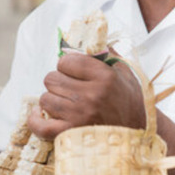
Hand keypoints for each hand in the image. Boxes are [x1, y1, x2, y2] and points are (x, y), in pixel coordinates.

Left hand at [28, 52, 144, 139]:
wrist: (138, 134)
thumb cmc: (130, 101)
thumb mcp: (125, 73)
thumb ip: (107, 54)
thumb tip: (87, 39)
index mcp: (104, 77)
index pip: (66, 61)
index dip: (67, 65)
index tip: (73, 71)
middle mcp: (90, 96)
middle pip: (51, 79)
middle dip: (58, 81)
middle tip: (69, 88)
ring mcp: (79, 116)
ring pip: (45, 99)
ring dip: (52, 100)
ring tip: (65, 104)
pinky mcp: (70, 134)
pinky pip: (40, 125)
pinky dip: (36, 119)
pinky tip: (40, 114)